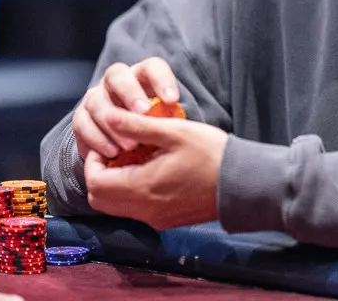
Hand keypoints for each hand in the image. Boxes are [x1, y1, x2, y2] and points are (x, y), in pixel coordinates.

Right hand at [72, 57, 180, 160]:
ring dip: (113, 123)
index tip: (173, 100)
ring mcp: (95, 97)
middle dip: (130, 93)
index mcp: (142, 75)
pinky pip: (82, 124)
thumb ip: (168, 118)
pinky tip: (112, 153)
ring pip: (97, 101)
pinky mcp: (81, 117)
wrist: (126, 142)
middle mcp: (115, 81)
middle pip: (117, 75)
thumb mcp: (165, 120)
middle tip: (143, 114)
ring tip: (130, 145)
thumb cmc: (153, 128)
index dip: (161, 80)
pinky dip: (97, 139)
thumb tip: (178, 126)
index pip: (151, 67)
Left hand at [84, 106, 227, 229]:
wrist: (243, 184)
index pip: (94, 183)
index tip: (110, 142)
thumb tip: (108, 116)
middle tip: (117, 152)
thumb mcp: (174, 132)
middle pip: (100, 199)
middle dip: (100, 174)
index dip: (93, 161)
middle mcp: (144, 210)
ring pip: (116, 206)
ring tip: (136, 159)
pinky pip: (136, 210)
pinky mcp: (167, 220)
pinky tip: (153, 171)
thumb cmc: (211, 154)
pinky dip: (133, 192)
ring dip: (116, 184)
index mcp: (142, 188)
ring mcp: (155, 219)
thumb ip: (137, 125)